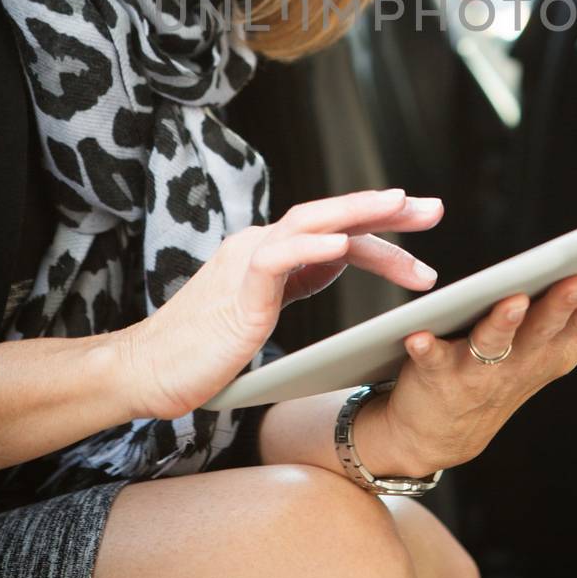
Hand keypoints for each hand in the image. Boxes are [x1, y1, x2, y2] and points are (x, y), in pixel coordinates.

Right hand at [117, 188, 443, 420]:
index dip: (380, 230)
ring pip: (311, 222)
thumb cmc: (200, 352)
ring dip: (360, 213)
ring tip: (403, 205)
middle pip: (332, 216)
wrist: (143, 372)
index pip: (335, 232)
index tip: (421, 230)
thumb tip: (336, 259)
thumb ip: (295, 282)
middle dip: (385, 210)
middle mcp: (259, 247)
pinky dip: (312, 247)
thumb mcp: (260, 311)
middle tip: (434, 207)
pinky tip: (344, 244)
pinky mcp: (236, 292)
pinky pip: (277, 259)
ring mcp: (246, 264)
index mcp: (268, 254)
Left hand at [373, 262, 576, 473]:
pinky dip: (426, 348)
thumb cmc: (502, 377)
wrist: (439, 435)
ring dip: (504, 323)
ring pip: (495, 342)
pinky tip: (418, 335)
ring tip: (513, 301)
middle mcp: (520, 360)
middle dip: (564, 304)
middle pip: (545, 327)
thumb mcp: (558, 352)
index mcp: (550, 349)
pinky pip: (432, 359)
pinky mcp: (435, 374)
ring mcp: (479, 370)